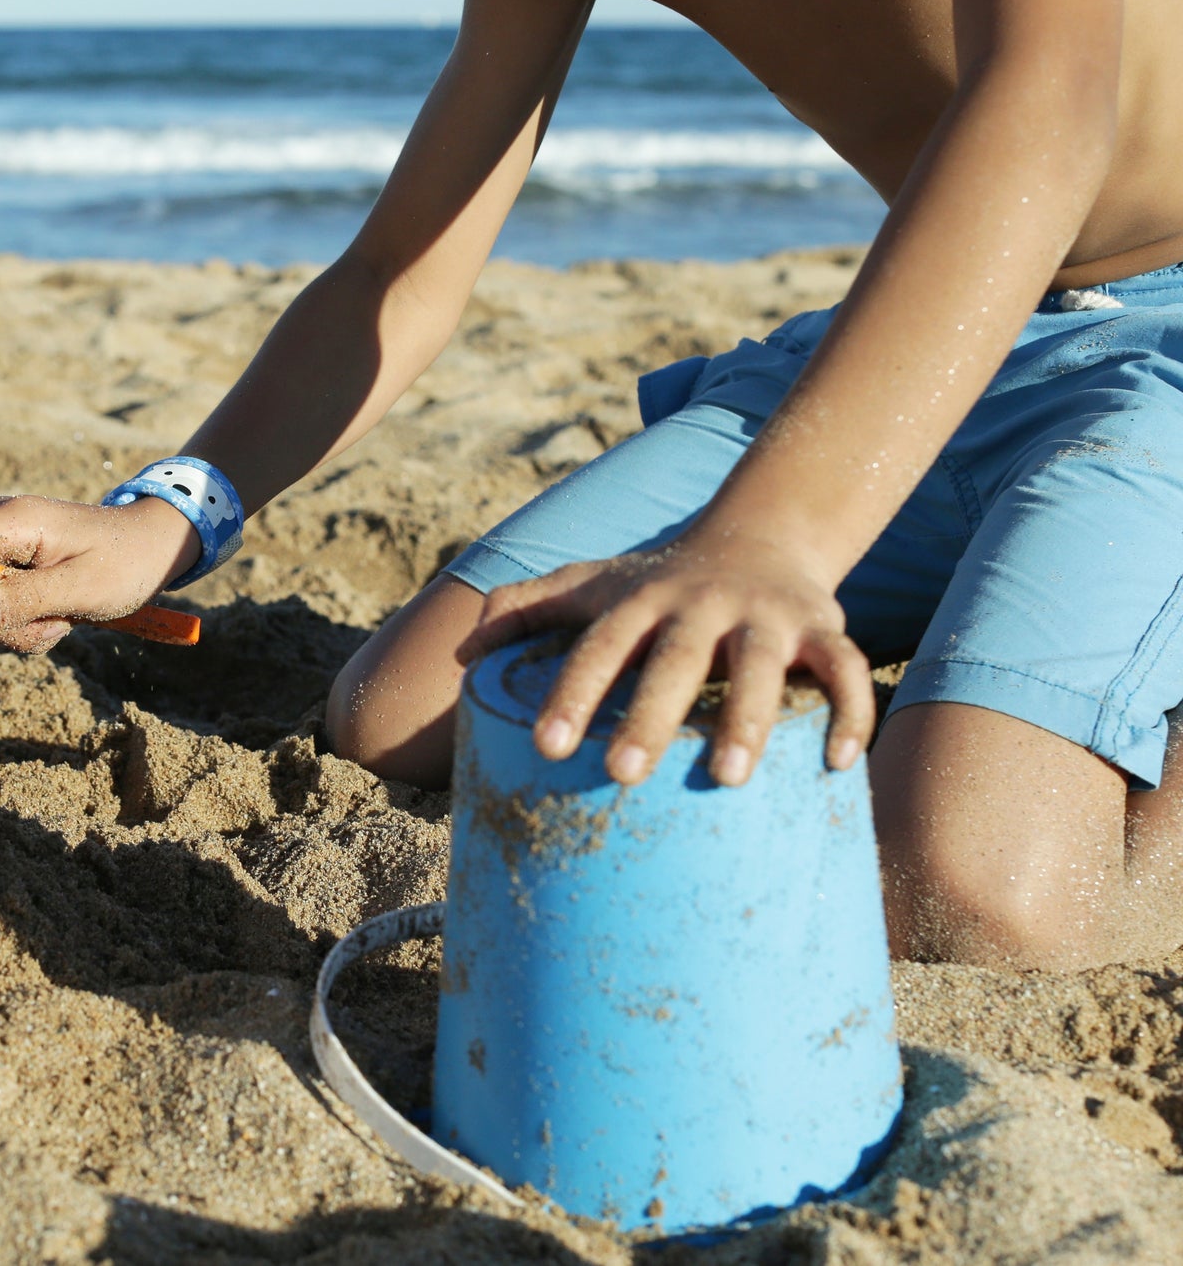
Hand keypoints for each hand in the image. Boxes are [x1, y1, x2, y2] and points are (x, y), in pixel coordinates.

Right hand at [0, 494, 198, 652]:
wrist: (152, 548)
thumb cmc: (124, 562)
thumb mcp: (82, 589)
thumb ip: (25, 600)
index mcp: (8, 521)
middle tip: (43, 624)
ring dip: (11, 627)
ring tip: (59, 619)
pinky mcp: (4, 568)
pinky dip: (20, 625)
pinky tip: (56, 617)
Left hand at [457, 535, 873, 786]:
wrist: (760, 534)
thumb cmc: (657, 582)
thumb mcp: (590, 584)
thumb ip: (525, 610)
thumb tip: (461, 655)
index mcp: (640, 600)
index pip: (598, 645)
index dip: (571, 692)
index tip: (545, 747)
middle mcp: (702, 604)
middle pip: (675, 659)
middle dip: (649, 714)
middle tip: (622, 775)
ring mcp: (766, 616)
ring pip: (764, 667)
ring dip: (749, 719)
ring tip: (728, 777)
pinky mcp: (823, 629)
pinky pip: (846, 671)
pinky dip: (849, 714)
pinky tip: (836, 766)